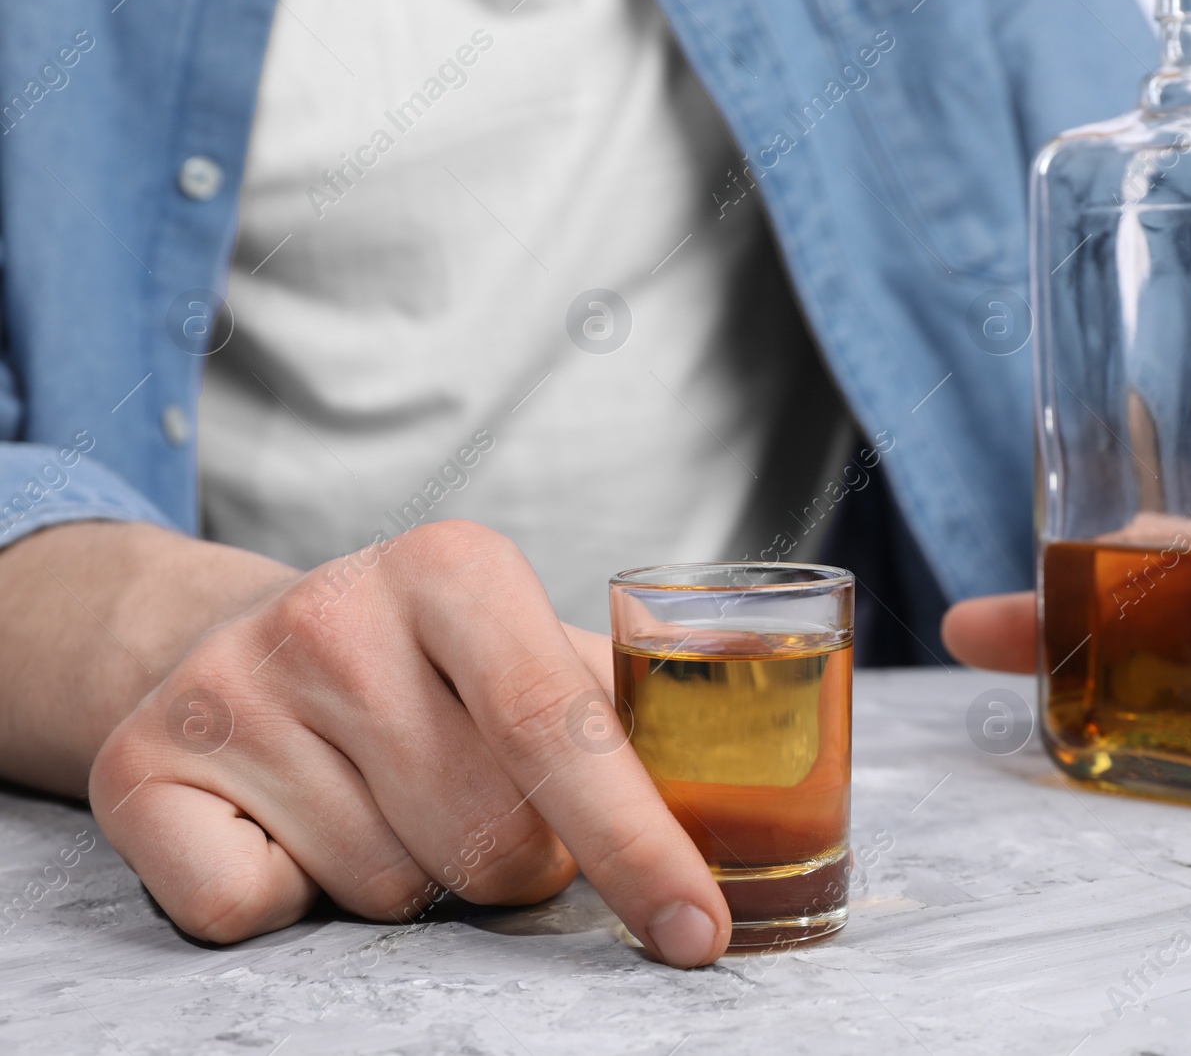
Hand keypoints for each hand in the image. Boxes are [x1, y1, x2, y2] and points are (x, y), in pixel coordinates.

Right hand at [87, 520, 729, 964]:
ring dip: (413, 880)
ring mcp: (229, 687)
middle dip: (515, 863)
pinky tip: (294, 829)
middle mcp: (335, 611)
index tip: (696, 933)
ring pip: (386, 888)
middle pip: (487, 835)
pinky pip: (256, 913)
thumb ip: (622, 713)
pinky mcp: (142, 767)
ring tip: (383, 803)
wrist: (238, 644)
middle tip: (479, 811)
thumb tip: (738, 820)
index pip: (560, 723)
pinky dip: (293, 904)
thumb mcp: (525, 647)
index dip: (638, 843)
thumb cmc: (422, 666)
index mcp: (454, 568)